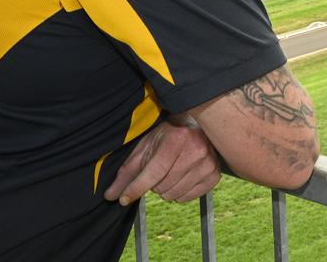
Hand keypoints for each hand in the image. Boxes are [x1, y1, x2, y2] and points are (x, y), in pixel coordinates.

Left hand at [103, 116, 221, 205]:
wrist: (197, 127)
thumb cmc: (168, 136)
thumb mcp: (145, 147)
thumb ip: (127, 172)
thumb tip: (111, 196)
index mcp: (176, 138)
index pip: (153, 172)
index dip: (136, 188)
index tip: (123, 199)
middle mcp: (195, 150)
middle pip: (162, 186)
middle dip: (154, 183)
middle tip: (159, 169)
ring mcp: (208, 163)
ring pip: (173, 195)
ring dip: (166, 189)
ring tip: (170, 172)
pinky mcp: (214, 175)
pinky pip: (187, 198)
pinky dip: (179, 192)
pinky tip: (181, 177)